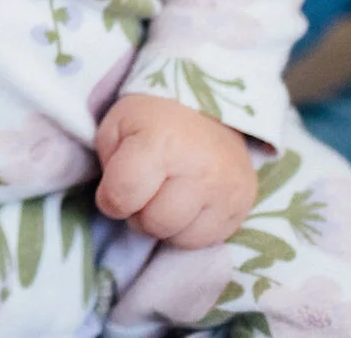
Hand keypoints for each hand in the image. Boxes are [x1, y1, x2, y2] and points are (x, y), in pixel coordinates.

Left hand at [94, 94, 257, 248]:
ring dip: (166, 225)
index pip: (121, 198)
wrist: (206, 109)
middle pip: (153, 224)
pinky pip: (205, 242)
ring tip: (168, 196)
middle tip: (146, 190)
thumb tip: (117, 206)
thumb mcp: (115, 128)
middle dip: (140, 214)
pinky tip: (189, 204)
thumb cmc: (152, 121)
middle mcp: (200, 170)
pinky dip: (190, 229)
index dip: (110, 198)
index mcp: (161, 144)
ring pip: (180, 239)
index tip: (117, 185)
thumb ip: (108, 168)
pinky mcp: (243, 207)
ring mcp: (226, 191)